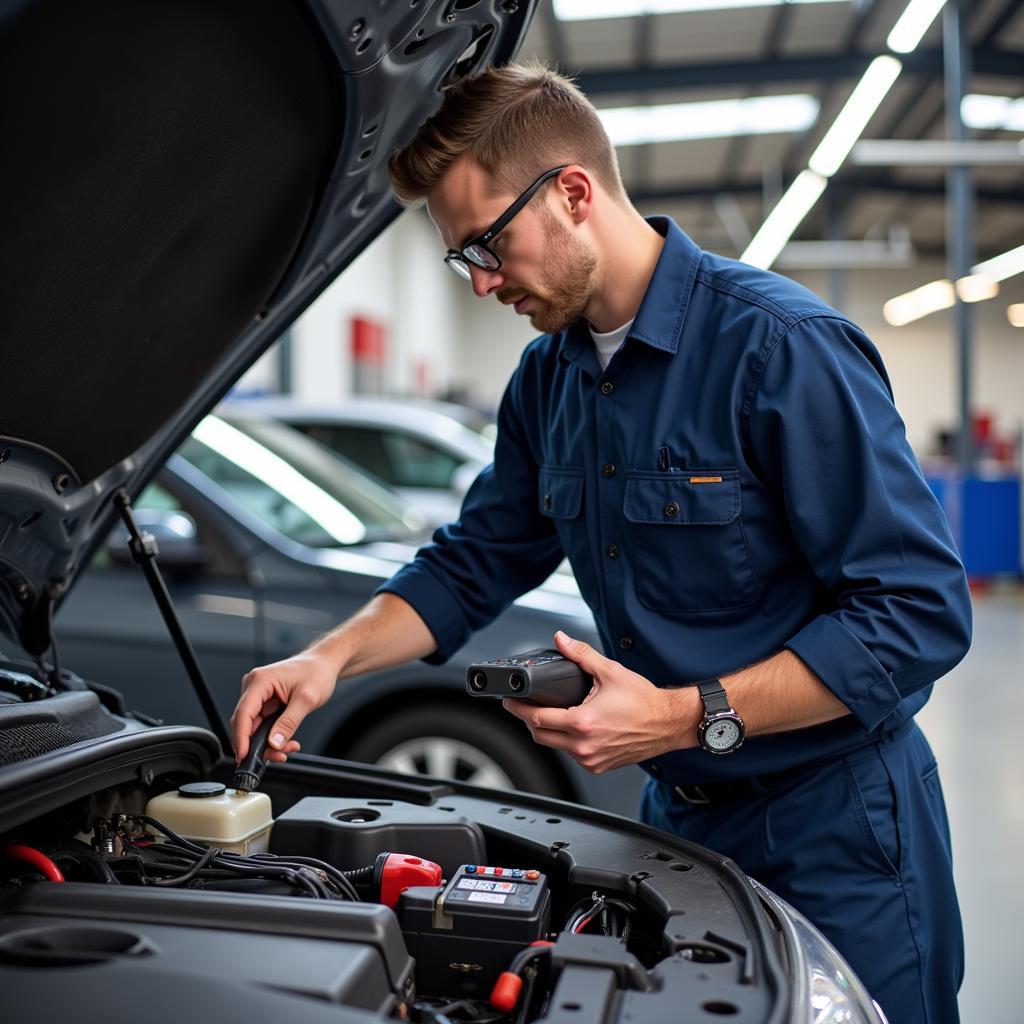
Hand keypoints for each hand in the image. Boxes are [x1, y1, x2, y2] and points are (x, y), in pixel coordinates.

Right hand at [230, 650, 339, 762]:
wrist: (324, 665)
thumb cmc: (317, 672)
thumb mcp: (306, 699)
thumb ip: (288, 723)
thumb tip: (273, 743)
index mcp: (260, 680)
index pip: (243, 713)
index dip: (241, 737)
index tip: (244, 755)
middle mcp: (255, 687)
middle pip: (246, 723)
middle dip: (259, 744)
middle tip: (277, 755)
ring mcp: (260, 696)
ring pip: (254, 728)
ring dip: (268, 743)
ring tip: (288, 748)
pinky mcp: (266, 704)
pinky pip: (263, 726)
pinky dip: (273, 737)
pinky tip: (286, 742)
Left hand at [501, 631, 697, 772]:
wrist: (669, 723)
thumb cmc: (644, 701)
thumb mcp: (609, 671)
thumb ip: (581, 655)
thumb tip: (561, 640)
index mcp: (583, 723)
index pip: (536, 719)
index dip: (518, 708)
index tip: (509, 700)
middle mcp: (585, 746)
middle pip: (540, 736)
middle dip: (528, 720)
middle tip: (523, 705)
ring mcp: (591, 760)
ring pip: (555, 746)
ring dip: (547, 731)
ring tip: (548, 713)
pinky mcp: (598, 766)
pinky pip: (572, 755)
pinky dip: (566, 741)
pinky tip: (570, 727)